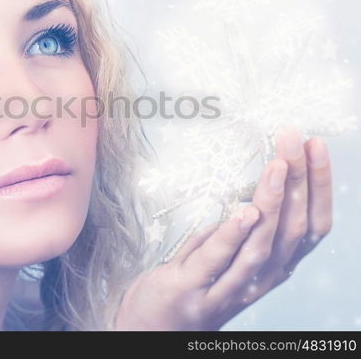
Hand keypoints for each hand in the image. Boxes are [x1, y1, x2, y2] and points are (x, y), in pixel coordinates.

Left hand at [114, 127, 331, 329]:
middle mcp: (260, 280)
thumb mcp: (226, 257)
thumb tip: (251, 189)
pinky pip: (220, 259)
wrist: (152, 330)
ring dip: (273, 201)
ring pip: (263, 244)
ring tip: (279, 164)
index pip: (310, 226)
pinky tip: (245, 210)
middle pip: (291, 228)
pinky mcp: (194, 289)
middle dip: (299, 180)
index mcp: (273, 267)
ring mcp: (228, 288)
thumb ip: (238, 231)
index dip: (317, 186)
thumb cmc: (192, 287)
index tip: (314, 146)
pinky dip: (234, 234)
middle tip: (294, 139)